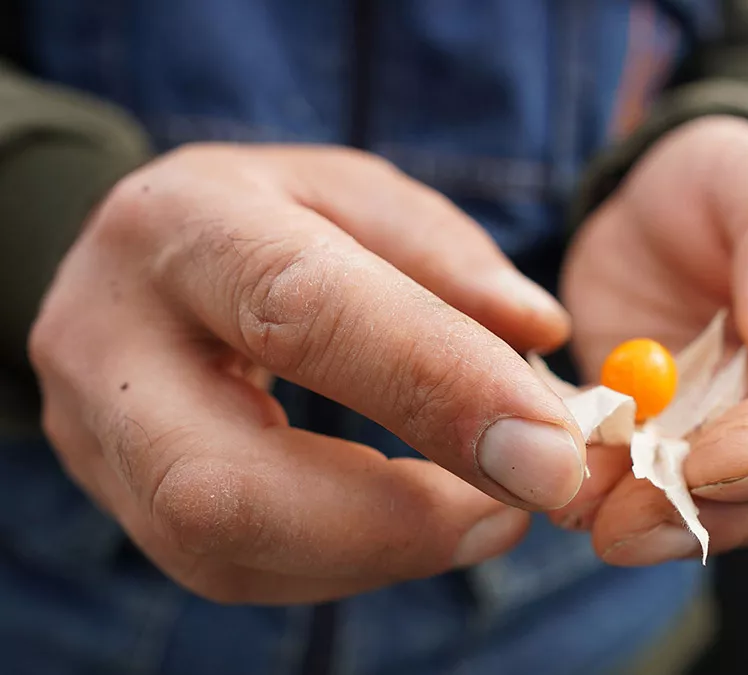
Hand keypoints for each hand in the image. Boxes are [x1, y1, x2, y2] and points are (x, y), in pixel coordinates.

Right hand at [30, 145, 588, 603]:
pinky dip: (349, 561)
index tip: (550, 452)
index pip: (303, 312)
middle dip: (393, 521)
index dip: (437, 388)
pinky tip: (412, 524)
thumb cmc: (270, 221)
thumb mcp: (359, 196)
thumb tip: (541, 335)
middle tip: (515, 512)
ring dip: (381, 553)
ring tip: (484, 514)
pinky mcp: (122, 504)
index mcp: (184, 225)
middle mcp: (109, 339)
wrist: (137, 265)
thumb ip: (450, 258)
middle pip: (222, 481)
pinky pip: (233, 570)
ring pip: (223, 549)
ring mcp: (94, 437)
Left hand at [553, 116, 747, 563]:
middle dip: (711, 508)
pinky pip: (673, 499)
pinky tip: (571, 499)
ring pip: (737, 512)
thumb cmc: (726, 180)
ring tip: (585, 516)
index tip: (709, 464)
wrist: (662, 213)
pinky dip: (621, 503)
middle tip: (624, 523)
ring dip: (661, 523)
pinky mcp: (703, 461)